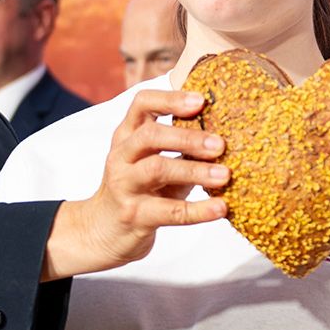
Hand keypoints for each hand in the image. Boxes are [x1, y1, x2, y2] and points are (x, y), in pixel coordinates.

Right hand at [42, 90, 228, 277]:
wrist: (104, 231)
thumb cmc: (140, 190)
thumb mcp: (154, 162)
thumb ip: (181, 147)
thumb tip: (226, 134)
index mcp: (127, 136)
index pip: (141, 104)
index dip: (170, 99)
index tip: (201, 101)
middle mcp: (121, 156)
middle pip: (150, 135)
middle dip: (187, 137)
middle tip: (221, 145)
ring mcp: (124, 186)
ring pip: (157, 169)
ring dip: (195, 170)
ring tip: (225, 175)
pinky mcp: (134, 216)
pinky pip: (169, 212)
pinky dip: (198, 210)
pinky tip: (220, 208)